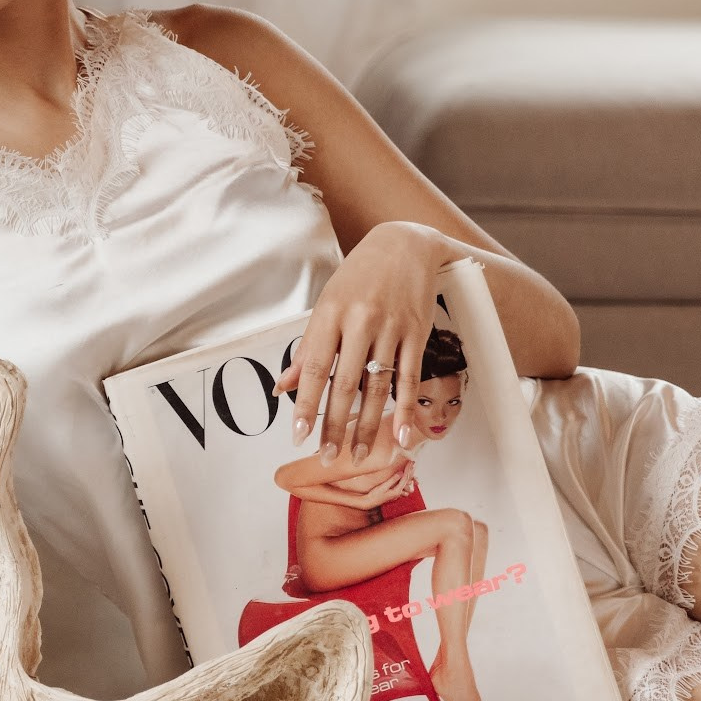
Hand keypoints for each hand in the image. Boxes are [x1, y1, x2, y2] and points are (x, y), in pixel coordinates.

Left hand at [276, 220, 456, 470]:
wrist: (404, 243)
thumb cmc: (359, 276)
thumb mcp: (326, 303)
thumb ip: (308, 348)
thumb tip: (284, 386)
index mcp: (330, 313)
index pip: (316, 367)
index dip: (306, 403)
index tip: (298, 434)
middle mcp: (360, 321)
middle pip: (345, 382)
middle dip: (335, 424)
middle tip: (327, 456)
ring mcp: (391, 328)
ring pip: (377, 385)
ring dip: (367, 424)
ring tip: (357, 454)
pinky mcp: (417, 333)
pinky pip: (410, 377)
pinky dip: (405, 409)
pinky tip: (400, 435)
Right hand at [362, 461, 418, 506]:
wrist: (370, 502)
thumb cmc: (375, 494)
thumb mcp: (383, 487)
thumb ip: (392, 480)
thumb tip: (401, 473)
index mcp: (397, 491)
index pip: (405, 478)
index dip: (408, 469)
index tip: (410, 462)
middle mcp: (398, 492)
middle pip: (407, 480)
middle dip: (410, 470)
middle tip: (413, 462)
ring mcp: (396, 493)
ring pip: (405, 482)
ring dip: (408, 474)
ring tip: (410, 467)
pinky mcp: (393, 492)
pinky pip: (401, 484)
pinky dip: (404, 478)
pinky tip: (403, 475)